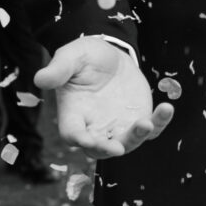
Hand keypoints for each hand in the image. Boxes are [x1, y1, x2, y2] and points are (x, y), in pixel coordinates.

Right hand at [37, 37, 170, 157]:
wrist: (110, 56)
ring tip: (147, 122)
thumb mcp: (71, 57)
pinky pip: (151, 129)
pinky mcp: (138, 120)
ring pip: (127, 143)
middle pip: (99, 149)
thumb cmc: (85, 58)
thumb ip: (59, 69)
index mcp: (73, 114)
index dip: (80, 139)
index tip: (87, 140)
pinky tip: (166, 108)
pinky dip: (160, 123)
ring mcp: (118, 127)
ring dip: (137, 137)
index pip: (73, 134)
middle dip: (108, 149)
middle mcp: (95, 127)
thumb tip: (39, 79)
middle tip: (119, 147)